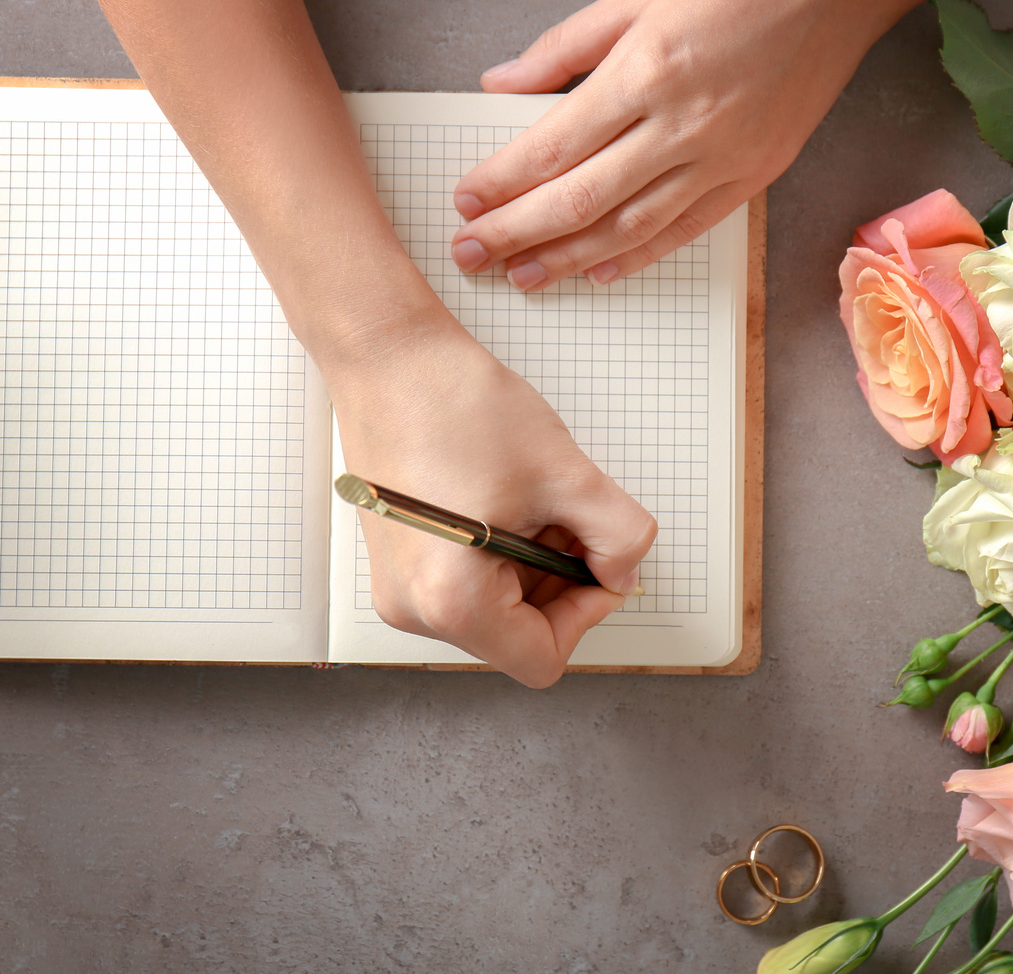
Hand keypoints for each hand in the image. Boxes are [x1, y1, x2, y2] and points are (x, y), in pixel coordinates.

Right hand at [328, 321, 656, 687]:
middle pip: (518, 633)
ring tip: (533, 495)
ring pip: (497, 605)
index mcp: (449, 602)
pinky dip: (503, 547)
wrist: (388, 356)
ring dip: (533, 560)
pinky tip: (507, 495)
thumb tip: (624, 572)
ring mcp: (400, 585)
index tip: (599, 562)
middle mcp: (412, 607)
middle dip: (560, 578)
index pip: (542, 658)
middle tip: (569, 513)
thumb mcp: (564, 473)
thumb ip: (618, 536)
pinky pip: (468, 579)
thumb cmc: (453, 405)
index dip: (587, 612)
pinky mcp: (400, 559)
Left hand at [450, 0, 902, 289]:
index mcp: (647, 70)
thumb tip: (503, 83)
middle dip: (518, 233)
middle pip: (582, 198)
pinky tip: (599, 270)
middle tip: (472, 255)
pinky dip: (638, 254)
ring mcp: (725, 156)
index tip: (466, 201)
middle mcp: (685, 124)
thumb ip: (566, 45)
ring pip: (631, 227)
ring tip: (523, 276)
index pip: (553, 146)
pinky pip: (686, 228)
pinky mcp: (757, 172)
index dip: (502, 182)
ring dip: (569, 257)